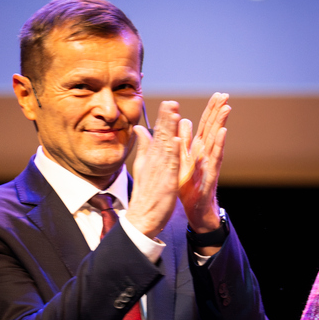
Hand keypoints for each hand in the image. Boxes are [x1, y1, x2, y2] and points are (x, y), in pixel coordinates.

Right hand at [126, 101, 188, 238]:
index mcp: (152, 157)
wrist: (142, 218)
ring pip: (166, 147)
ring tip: (175, 113)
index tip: (169, 102)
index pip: (158, 134)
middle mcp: (155, 161)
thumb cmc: (146, 193)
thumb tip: (140, 128)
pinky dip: (173, 152)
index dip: (164, 118)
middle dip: (166, 118)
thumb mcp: (143, 166)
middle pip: (161, 136)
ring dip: (170, 130)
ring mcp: (160, 171)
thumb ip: (144, 147)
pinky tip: (177, 140)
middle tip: (171, 101)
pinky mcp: (166, 182)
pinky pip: (171, 165)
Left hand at [179, 92, 229, 237]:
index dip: (210, 110)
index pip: (205, 126)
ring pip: (216, 140)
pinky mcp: (210, 175)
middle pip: (213, 129)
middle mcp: (207, 154)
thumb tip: (182, 121)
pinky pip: (215, 158)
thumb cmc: (190, 186)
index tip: (217, 95)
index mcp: (198, 149)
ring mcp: (210, 164)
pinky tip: (223, 133)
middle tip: (225, 95)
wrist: (196, 210)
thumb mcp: (182, 160)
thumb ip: (183, 141)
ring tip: (226, 108)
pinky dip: (219, 145)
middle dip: (218, 112)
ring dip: (221, 123)